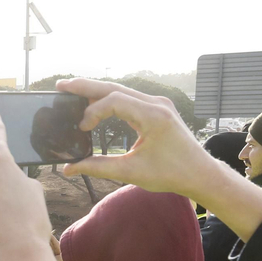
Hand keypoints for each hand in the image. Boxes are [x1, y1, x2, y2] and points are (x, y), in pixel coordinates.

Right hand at [55, 78, 261, 238]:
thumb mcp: (130, 172)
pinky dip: (111, 99)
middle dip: (87, 86)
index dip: (92, 112)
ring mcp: (158, 104)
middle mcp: (156, 103)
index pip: (114, 101)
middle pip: (115, 88)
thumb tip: (67, 169)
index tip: (81, 128)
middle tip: (61, 86)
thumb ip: (97, 167)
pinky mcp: (158, 109)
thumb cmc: (171, 174)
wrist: (200, 173)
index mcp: (152, 115)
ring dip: (97, 91)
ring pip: (122, 91)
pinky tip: (96, 102)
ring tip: (73, 90)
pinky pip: (130, 98)